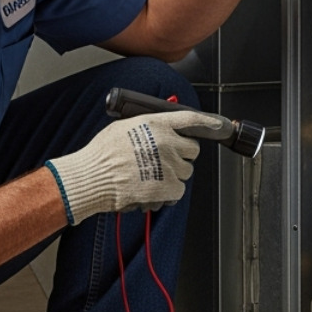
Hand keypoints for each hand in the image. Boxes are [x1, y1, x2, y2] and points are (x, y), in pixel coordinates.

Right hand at [45, 112, 202, 223]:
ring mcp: (169, 165)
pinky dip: (168, 192)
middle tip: (164, 160)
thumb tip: (158, 130)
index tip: (218, 125)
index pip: (189, 119)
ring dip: (173, 175)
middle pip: (192, 149)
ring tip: (151, 176)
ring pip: (186, 171)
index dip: (207, 122)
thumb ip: (146, 127)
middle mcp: (167, 143)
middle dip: (182, 155)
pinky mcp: (169, 186)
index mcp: (156, 125)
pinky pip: (179, 190)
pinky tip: (152, 189)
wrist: (92, 178)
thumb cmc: (101, 155)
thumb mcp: (123, 128)